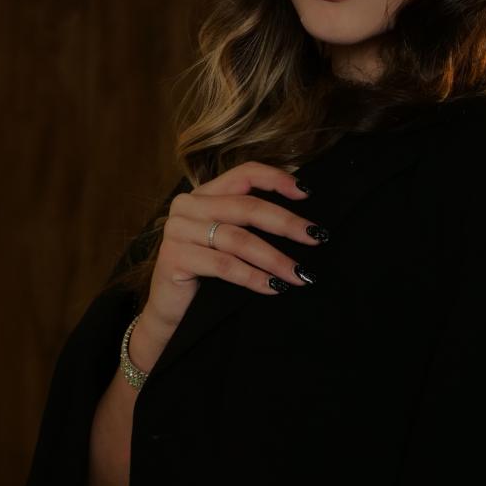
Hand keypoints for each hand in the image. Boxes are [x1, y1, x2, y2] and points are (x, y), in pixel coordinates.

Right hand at [139, 161, 322, 345]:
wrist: (169, 311)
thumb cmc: (204, 276)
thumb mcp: (227, 243)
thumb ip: (249, 224)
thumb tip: (301, 224)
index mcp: (203, 194)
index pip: (244, 174)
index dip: (276, 179)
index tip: (307, 193)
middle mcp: (188, 205)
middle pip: (246, 207)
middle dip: (286, 223)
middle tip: (316, 237)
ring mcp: (178, 229)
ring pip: (238, 239)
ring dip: (275, 258)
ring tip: (299, 274)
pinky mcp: (174, 257)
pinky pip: (224, 265)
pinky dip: (253, 277)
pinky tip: (273, 287)